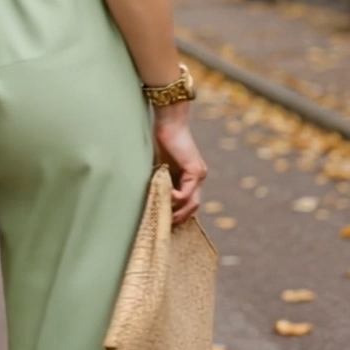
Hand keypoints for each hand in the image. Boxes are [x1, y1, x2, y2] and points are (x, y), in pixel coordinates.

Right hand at [152, 102, 206, 225]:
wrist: (168, 122)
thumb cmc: (160, 140)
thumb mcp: (159, 166)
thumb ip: (160, 180)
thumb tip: (150, 196)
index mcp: (190, 176)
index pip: (189, 202)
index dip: (179, 214)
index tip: (166, 222)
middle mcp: (198, 177)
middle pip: (194, 207)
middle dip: (180, 218)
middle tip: (166, 227)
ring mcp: (199, 175)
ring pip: (193, 203)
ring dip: (179, 213)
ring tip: (165, 217)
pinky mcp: (195, 171)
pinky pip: (186, 193)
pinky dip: (176, 199)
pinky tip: (164, 196)